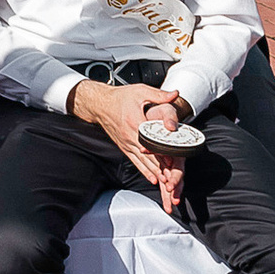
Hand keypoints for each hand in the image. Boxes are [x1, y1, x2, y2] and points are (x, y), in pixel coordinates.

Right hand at [70, 78, 193, 216]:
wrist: (100, 104)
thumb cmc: (119, 98)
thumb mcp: (140, 91)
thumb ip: (159, 95)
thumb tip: (174, 94)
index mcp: (136, 123)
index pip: (152, 141)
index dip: (163, 151)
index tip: (173, 159)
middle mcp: (131, 136)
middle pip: (149, 155)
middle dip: (161, 167)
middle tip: (173, 178)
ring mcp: (127, 143)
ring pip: (143, 162)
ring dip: (155, 173)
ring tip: (166, 182)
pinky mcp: (124, 147)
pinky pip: (136, 162)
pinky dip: (145, 171)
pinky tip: (152, 178)